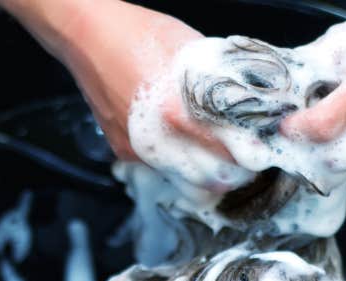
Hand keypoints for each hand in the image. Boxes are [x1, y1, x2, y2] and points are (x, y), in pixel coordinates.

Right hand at [20, 0, 234, 166]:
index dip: (249, 159)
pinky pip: (159, 166)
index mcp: (180, 115)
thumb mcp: (195, 53)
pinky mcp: (125, 152)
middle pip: (209, 181)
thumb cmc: (139, 34)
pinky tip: (175, 137)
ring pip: (184, 180)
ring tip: (213, 152)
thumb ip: (223, 83)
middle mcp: (158, 141)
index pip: (229, 157)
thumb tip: (254, 103)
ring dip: (203, 172)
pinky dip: (173, 158)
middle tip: (241, 159)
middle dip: (231, 174)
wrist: (86, 35)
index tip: (259, 155)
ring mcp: (139, 151)